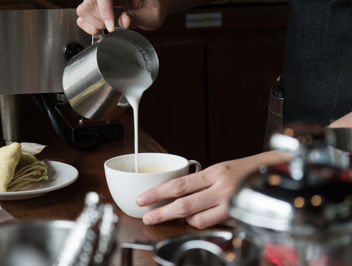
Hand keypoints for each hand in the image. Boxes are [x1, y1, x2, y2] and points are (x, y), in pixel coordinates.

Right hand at [76, 0, 168, 34]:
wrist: (153, 6)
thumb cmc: (154, 7)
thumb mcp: (153, 14)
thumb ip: (138, 17)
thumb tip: (124, 21)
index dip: (104, 11)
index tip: (110, 27)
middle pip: (90, 2)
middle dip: (99, 18)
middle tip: (111, 26)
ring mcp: (102, 0)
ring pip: (84, 8)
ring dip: (93, 22)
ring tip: (107, 26)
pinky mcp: (97, 7)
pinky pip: (83, 14)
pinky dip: (88, 25)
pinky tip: (100, 28)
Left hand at [136, 151, 289, 228]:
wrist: (275, 173)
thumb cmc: (245, 170)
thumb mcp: (220, 169)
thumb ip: (200, 182)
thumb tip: (176, 193)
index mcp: (214, 172)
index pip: (179, 184)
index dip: (158, 193)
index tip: (142, 198)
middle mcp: (221, 188)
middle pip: (184, 204)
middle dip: (162, 212)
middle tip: (147, 217)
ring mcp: (230, 204)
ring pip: (197, 219)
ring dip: (184, 220)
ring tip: (178, 215)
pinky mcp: (237, 217)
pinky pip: (212, 224)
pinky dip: (201, 223)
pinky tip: (199, 218)